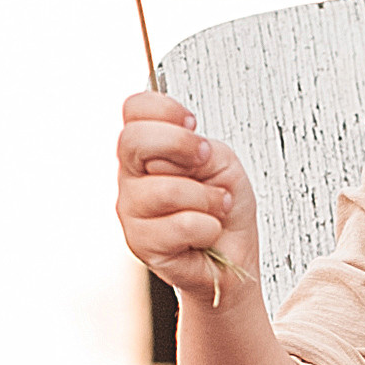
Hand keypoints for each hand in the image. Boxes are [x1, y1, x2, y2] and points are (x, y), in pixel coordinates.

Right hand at [116, 93, 258, 301]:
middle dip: (181, 145)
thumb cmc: (224, 206)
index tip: (192, 124)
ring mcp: (130, 210)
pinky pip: (181, 225)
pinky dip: (208, 228)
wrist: (234, 256)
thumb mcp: (220, 161)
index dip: (164, 109)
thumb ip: (193, 147)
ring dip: (206, 199)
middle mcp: (131, 176)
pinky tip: (206, 233)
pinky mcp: (140, 243)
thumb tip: (165, 159)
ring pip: (165, 190)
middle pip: (134, 140)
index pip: (134, 108)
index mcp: (147, 149)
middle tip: (205, 160)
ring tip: (215, 207)